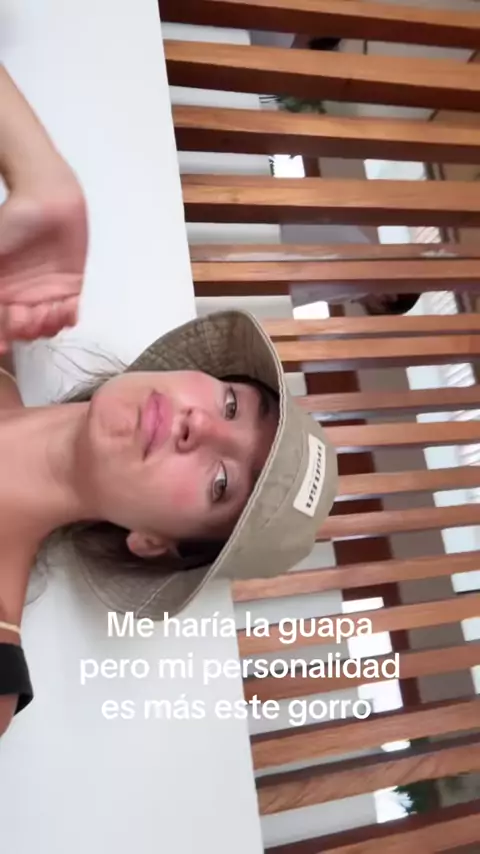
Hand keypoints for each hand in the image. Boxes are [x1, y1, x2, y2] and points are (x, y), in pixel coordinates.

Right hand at [0, 186, 87, 349]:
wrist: (46, 197)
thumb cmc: (12, 220)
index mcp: (1, 291)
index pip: (1, 324)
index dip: (2, 336)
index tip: (4, 344)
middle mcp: (20, 298)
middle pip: (23, 330)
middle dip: (26, 329)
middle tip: (30, 317)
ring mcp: (45, 295)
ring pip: (46, 326)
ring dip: (48, 326)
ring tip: (50, 312)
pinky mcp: (69, 289)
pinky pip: (68, 314)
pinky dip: (67, 317)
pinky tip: (67, 310)